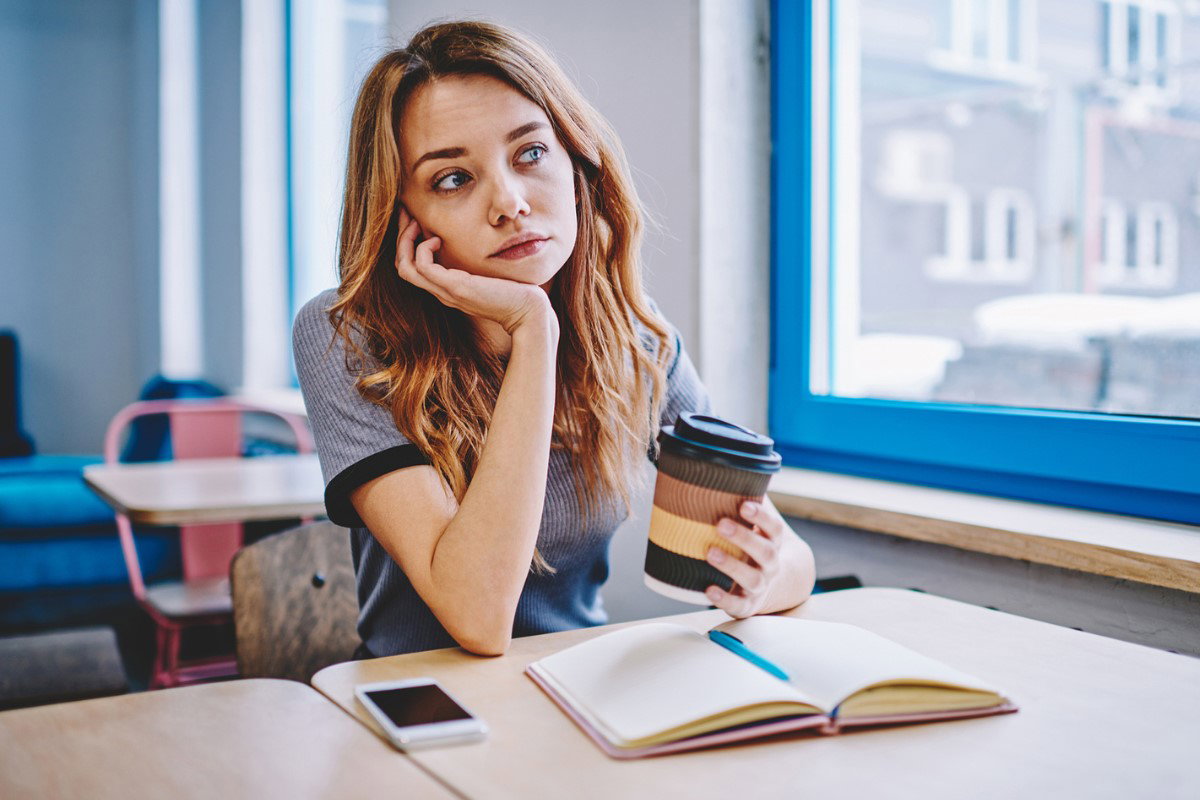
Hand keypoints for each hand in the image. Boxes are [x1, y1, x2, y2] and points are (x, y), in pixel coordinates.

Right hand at [394, 206, 552, 334]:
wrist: (527, 312)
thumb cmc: (514, 291)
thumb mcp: (487, 274)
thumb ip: (475, 263)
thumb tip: (473, 241)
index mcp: (446, 288)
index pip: (411, 267)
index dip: (407, 242)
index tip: (413, 219)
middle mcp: (441, 291)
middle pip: (403, 266)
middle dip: (401, 237)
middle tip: (406, 214)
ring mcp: (446, 292)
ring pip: (406, 268)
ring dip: (406, 241)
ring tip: (416, 223)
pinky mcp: (456, 288)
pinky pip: (423, 268)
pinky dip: (424, 250)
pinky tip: (438, 239)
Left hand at [704, 500, 791, 617]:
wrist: (781, 583)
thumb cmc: (758, 542)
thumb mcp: (756, 521)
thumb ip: (740, 495)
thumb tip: (709, 457)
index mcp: (773, 540)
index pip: (773, 526)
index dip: (760, 516)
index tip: (745, 504)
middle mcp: (770, 563)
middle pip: (764, 551)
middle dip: (744, 537)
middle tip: (721, 523)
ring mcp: (760, 585)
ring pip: (751, 579)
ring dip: (731, 566)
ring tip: (710, 552)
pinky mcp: (747, 604)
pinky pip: (738, 604)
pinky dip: (724, 598)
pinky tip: (707, 588)